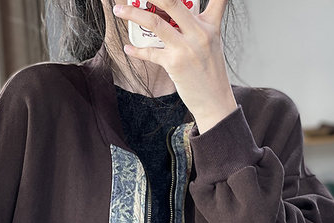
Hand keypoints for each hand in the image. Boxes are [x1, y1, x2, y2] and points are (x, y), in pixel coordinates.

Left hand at [112, 0, 237, 128]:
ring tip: (119, 11)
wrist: (214, 101)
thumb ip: (195, 28)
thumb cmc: (210, 74)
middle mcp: (200, 33)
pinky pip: (150, 52)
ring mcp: (186, 47)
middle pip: (172, 1)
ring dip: (133, 14)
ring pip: (155, 22)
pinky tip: (128, 48)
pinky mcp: (174, 63)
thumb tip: (171, 19)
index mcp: (211, 25)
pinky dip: (136, 50)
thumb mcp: (211, 45)